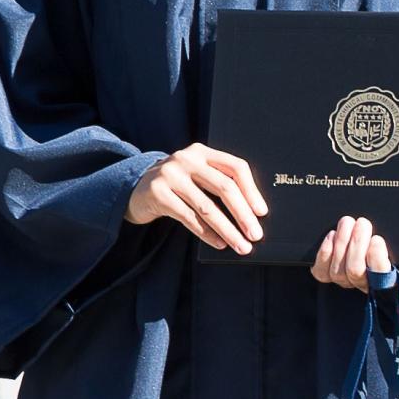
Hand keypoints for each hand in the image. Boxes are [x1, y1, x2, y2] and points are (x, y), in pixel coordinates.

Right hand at [127, 142, 266, 255]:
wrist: (136, 189)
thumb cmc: (177, 186)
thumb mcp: (197, 177)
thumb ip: (219, 184)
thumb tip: (252, 214)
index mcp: (202, 152)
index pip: (235, 167)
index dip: (252, 191)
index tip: (262, 213)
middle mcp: (186, 159)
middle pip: (224, 187)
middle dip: (243, 215)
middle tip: (255, 235)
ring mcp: (169, 175)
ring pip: (207, 207)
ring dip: (228, 230)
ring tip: (240, 245)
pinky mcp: (157, 193)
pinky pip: (188, 217)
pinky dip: (206, 233)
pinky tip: (218, 243)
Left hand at [307, 215, 395, 290]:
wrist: (375, 238)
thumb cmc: (397, 251)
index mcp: (386, 282)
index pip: (380, 277)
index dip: (377, 259)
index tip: (378, 239)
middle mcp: (362, 284)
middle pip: (355, 272)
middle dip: (357, 244)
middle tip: (362, 222)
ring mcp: (343, 279)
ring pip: (338, 270)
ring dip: (341, 243)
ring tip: (348, 222)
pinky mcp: (325, 272)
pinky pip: (321, 271)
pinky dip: (324, 253)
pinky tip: (332, 235)